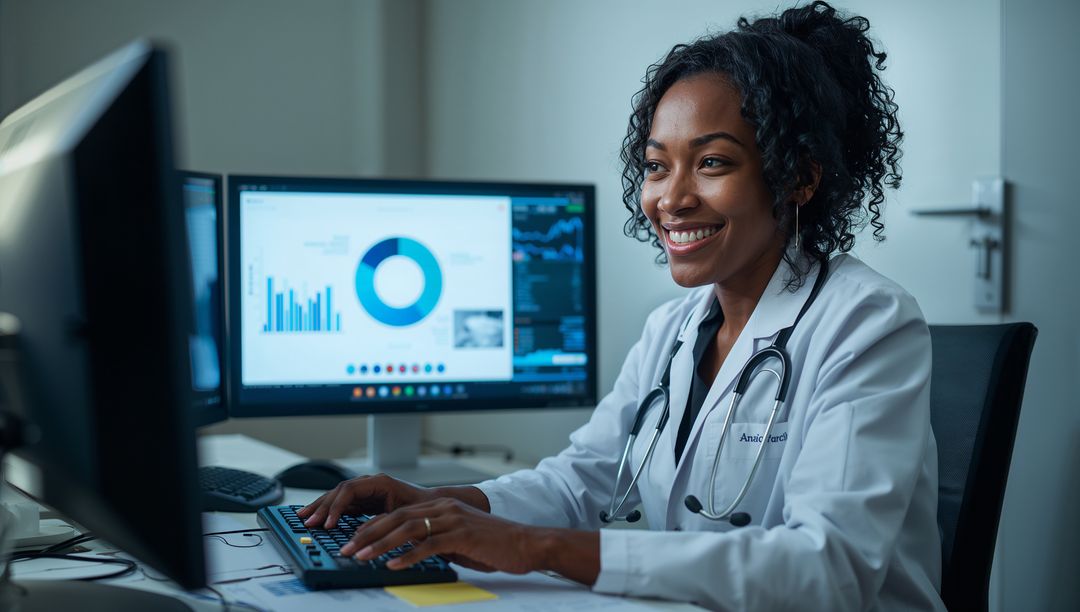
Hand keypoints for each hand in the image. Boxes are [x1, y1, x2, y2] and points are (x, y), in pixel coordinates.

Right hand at [296, 473, 433, 529]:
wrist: (433, 506)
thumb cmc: (422, 509)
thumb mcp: (402, 516)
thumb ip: (382, 521)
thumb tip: (361, 533)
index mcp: (380, 482)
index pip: (349, 490)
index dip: (336, 506)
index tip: (327, 523)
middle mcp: (371, 484)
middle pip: (339, 491)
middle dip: (322, 506)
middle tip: (306, 521)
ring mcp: (367, 491)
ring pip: (338, 496)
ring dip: (321, 507)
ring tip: (302, 517)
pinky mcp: (366, 500)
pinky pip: (343, 503)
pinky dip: (330, 510)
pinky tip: (318, 518)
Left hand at [339, 497, 539, 574]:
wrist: (526, 543)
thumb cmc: (493, 545)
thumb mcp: (458, 538)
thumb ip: (434, 539)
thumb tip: (406, 550)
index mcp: (441, 506)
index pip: (398, 513)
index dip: (373, 526)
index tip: (353, 540)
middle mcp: (444, 508)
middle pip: (397, 518)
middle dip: (368, 534)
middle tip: (347, 548)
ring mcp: (453, 519)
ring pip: (408, 529)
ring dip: (380, 544)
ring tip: (361, 556)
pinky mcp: (462, 535)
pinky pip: (429, 545)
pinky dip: (408, 556)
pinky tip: (392, 565)